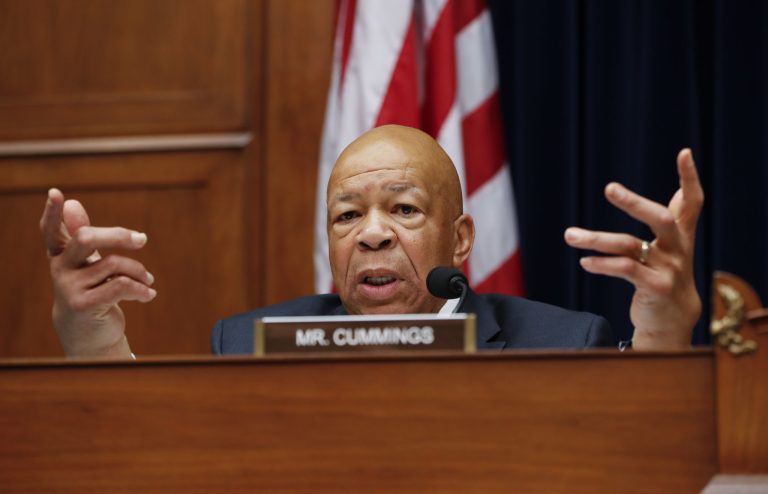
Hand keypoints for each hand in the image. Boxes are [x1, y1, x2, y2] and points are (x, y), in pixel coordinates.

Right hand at [40, 189, 155, 356]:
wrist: (88, 336)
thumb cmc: (91, 292)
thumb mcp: (87, 265)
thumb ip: (84, 236)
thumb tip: (73, 204)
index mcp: (61, 256)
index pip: (52, 231)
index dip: (53, 213)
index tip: (56, 194)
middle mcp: (60, 269)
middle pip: (87, 238)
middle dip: (119, 235)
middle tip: (142, 239)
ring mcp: (69, 288)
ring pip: (114, 264)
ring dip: (139, 272)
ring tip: (148, 280)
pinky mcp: (84, 305)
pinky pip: (121, 286)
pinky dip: (141, 289)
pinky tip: (149, 294)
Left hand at [564, 149, 703, 349]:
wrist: (672, 321)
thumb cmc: (665, 275)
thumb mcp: (672, 247)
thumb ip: (674, 220)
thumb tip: (682, 190)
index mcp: (682, 235)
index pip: (692, 202)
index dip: (690, 177)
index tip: (684, 152)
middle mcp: (679, 249)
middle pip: (661, 219)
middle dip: (635, 203)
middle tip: (609, 188)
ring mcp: (669, 269)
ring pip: (630, 246)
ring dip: (596, 239)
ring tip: (569, 235)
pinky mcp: (656, 288)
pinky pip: (624, 269)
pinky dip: (601, 264)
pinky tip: (585, 262)